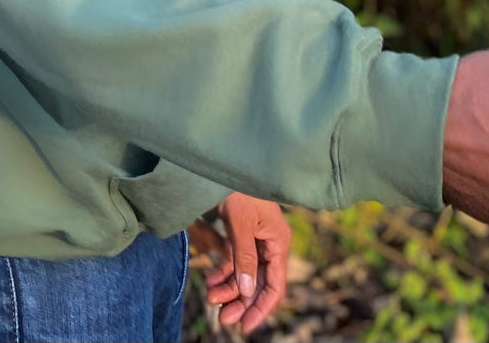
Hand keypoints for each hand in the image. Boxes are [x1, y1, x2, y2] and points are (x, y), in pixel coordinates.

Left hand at [205, 192, 290, 334]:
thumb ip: (245, 258)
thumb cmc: (238, 188)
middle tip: (222, 318)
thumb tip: (247, 292)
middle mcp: (269, 244)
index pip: (275, 286)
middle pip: (258, 283)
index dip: (261, 308)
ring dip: (229, 288)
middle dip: (240, 301)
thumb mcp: (241, 224)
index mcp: (278, 242)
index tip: (245, 326)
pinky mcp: (241, 234)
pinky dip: (223, 272)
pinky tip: (210, 281)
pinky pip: (235, 260)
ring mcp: (255, 239)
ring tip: (210, 297)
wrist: (224, 162)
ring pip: (245, 274)